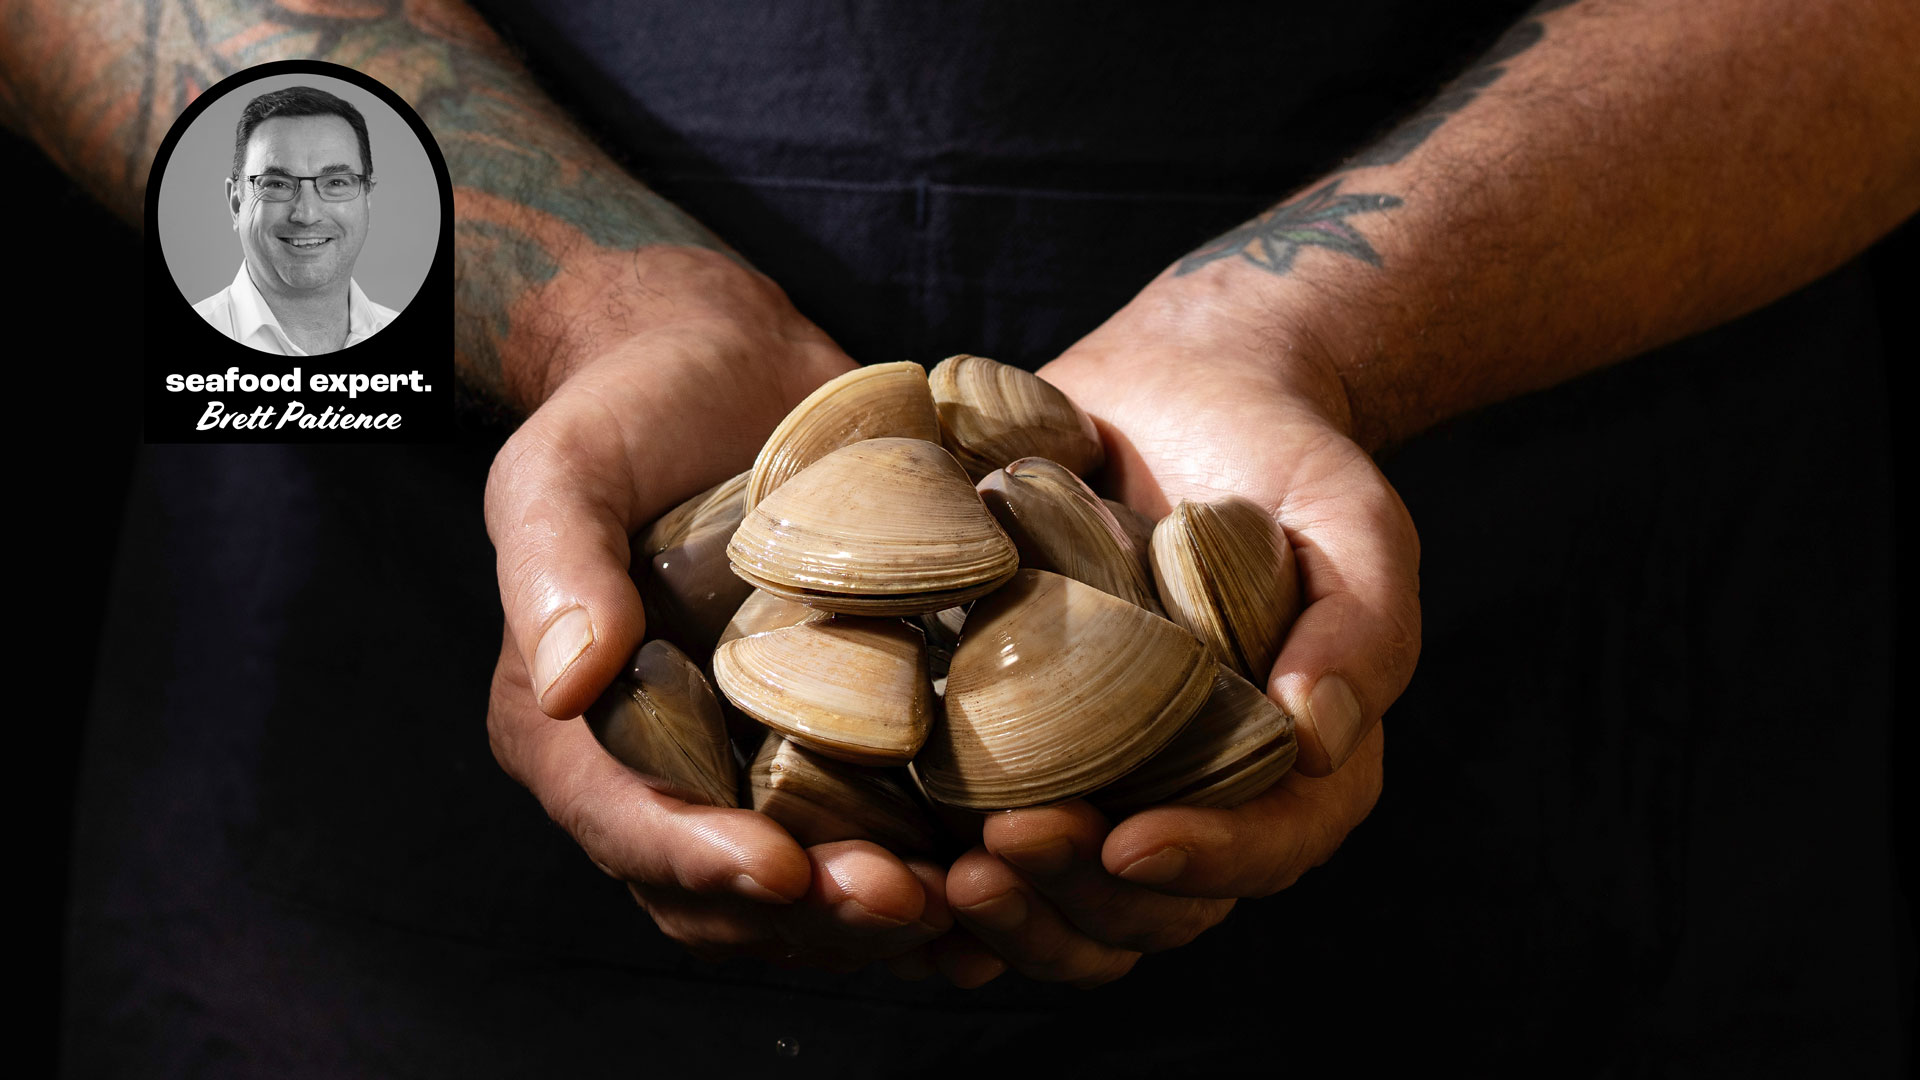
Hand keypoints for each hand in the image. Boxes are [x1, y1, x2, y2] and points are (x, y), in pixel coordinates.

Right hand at [483, 246, 954, 969]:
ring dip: (885, 916)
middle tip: (908, 898)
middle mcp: (663, 775)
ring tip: (972, 898)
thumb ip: (556, 565)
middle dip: (815, 914)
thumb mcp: (564, 465)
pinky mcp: (839, 745)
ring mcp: (755, 768)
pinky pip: (881, 834)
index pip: (627, 828)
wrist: (727, 369)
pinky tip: (1011, 867)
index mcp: (573, 736)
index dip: (701, 864)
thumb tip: (568, 684)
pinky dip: (937, 865)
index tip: (785, 869)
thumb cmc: (628, 410)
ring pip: (812, 892)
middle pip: (727, 894)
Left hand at [945, 269, 1418, 983]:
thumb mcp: (1352, 523)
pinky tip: (889, 874)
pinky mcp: (1012, 750)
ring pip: (1061, 905)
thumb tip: (1313, 740)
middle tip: (1008, 845)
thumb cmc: (1282, 461)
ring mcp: (1098, 783)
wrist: (1178, 393)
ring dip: (1009, 914)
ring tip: (948, 877)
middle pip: (1146, 907)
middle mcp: (1190, 798)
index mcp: (1284, 767)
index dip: (1202, 861)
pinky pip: (978, 847)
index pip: (1265, 848)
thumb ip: (1360, 628)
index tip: (1130, 841)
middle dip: (1077, 894)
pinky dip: (942, 884)